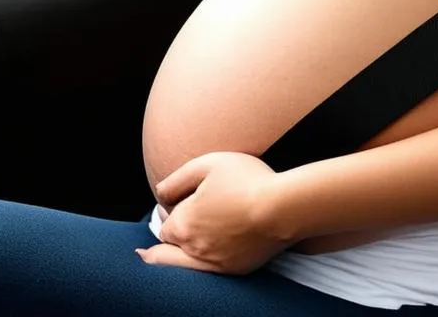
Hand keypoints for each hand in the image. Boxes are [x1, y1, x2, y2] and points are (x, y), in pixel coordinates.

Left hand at [136, 152, 292, 273]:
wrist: (282, 208)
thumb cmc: (247, 180)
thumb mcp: (208, 164)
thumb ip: (177, 179)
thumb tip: (159, 192)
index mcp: (184, 222)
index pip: (165, 221)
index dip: (169, 211)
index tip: (177, 201)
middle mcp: (193, 248)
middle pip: (168, 248)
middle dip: (167, 236)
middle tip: (169, 225)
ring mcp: (213, 262)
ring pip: (181, 266)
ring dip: (172, 257)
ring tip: (155, 257)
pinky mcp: (232, 269)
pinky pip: (205, 273)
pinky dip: (195, 266)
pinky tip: (196, 261)